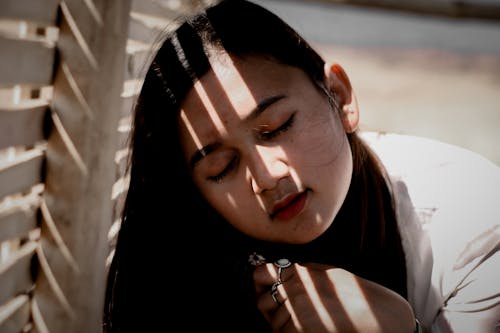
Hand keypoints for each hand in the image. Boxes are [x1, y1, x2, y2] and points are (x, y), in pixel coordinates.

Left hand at [253, 261, 414, 332]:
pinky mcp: (301, 326)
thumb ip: (302, 273)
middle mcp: (295, 287)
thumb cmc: (356, 295)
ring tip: (305, 326)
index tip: (263, 292)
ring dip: (283, 329)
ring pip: (273, 324)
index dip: (258, 285)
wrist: (378, 314)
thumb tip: (280, 275)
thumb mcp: (326, 273)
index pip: (260, 274)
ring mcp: (297, 307)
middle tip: (285, 317)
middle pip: (262, 302)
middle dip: (269, 312)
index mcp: (300, 271)